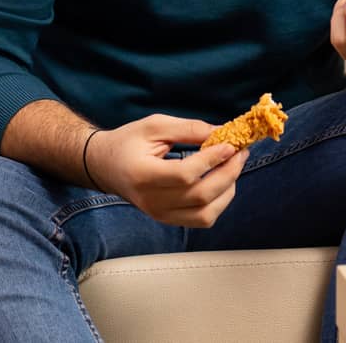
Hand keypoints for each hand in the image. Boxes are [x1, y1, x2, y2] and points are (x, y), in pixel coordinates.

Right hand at [88, 114, 248, 227]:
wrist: (105, 166)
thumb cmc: (128, 142)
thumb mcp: (154, 125)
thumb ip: (189, 129)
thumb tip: (222, 133)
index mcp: (143, 175)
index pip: (184, 175)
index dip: (211, 160)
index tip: (230, 144)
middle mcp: (151, 201)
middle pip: (200, 196)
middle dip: (228, 173)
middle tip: (240, 152)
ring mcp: (160, 214)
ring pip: (206, 214)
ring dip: (228, 189)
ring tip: (232, 165)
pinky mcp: (168, 219)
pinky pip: (202, 219)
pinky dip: (219, 202)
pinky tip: (222, 181)